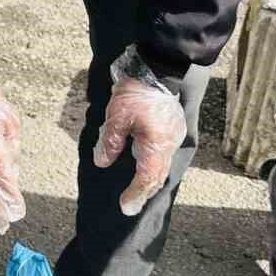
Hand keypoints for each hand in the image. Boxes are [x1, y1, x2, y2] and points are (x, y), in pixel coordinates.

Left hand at [94, 66, 187, 215]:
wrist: (156, 68)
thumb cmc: (136, 91)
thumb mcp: (116, 117)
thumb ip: (110, 143)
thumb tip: (102, 161)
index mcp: (156, 144)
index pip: (146, 178)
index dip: (135, 194)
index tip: (125, 207)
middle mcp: (169, 143)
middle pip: (157, 176)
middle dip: (143, 192)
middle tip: (130, 205)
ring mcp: (174, 135)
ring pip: (162, 166)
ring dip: (149, 180)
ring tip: (137, 191)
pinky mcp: (173, 127)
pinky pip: (164, 154)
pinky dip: (154, 165)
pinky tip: (145, 166)